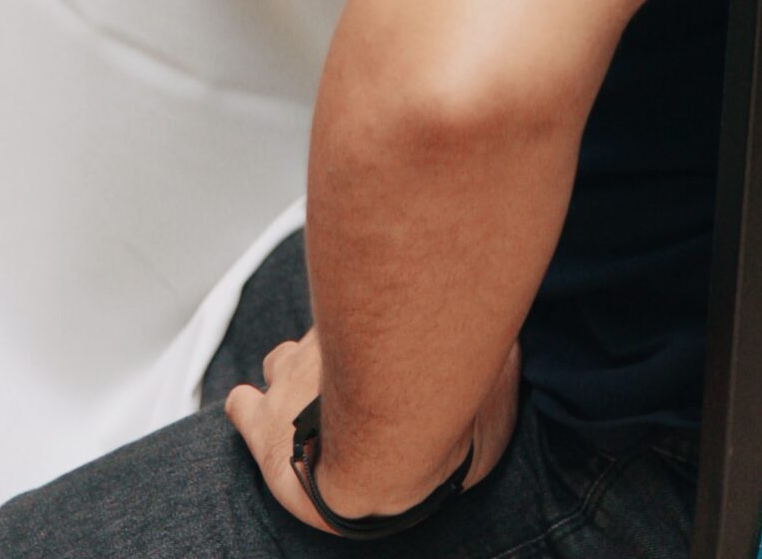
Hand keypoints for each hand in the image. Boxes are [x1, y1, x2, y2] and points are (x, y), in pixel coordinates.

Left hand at [226, 329, 522, 529]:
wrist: (389, 454)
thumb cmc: (442, 409)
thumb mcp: (492, 374)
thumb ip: (497, 359)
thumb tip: (518, 344)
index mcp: (382, 325)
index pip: (369, 307)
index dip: (375, 322)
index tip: (387, 331)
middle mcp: (334, 340)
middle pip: (326, 328)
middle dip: (331, 345)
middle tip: (344, 366)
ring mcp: (293, 380)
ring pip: (279, 359)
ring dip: (287, 372)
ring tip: (297, 391)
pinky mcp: (265, 426)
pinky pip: (242, 405)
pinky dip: (245, 405)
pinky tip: (245, 405)